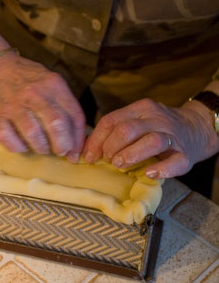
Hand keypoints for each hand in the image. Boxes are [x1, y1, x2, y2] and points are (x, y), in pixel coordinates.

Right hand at [0, 53, 85, 160]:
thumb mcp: (52, 84)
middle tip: (60, 151)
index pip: (74, 115)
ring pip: (33, 133)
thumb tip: (76, 143)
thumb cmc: (29, 81)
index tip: (75, 152)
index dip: (78, 139)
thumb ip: (65, 107)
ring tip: (42, 148)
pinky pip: (8, 138)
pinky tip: (22, 146)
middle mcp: (34, 93)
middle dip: (62, 145)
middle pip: (56, 124)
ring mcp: (14, 104)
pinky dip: (18, 147)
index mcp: (53, 84)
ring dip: (41, 148)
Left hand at [83, 98, 218, 178]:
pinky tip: (149, 173)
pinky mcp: (186, 155)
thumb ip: (113, 131)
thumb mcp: (136, 122)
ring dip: (131, 155)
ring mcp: (172, 136)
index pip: (111, 121)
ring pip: (151, 141)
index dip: (96, 141)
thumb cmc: (155, 129)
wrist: (197, 128)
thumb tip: (84, 149)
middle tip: (108, 161)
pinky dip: (161, 169)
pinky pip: (175, 161)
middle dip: (111, 148)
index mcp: (140, 109)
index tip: (88, 157)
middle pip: (127, 130)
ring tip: (121, 165)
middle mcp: (156, 119)